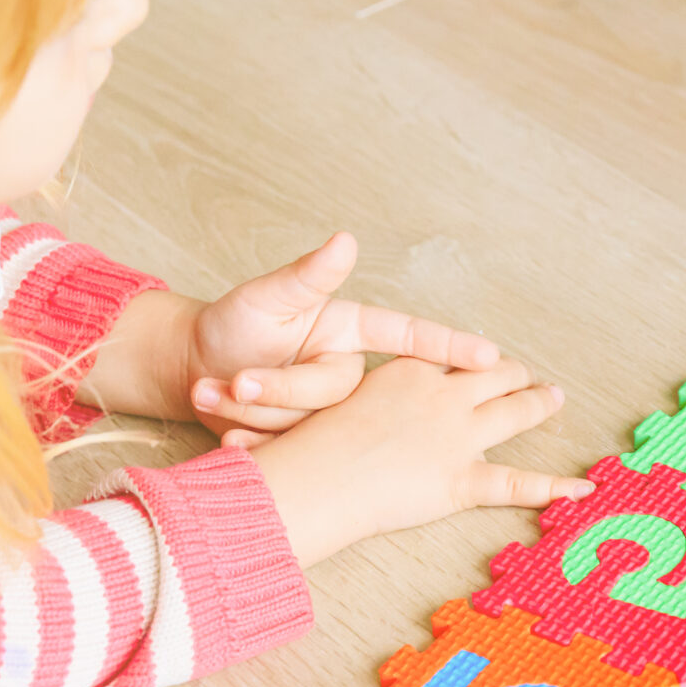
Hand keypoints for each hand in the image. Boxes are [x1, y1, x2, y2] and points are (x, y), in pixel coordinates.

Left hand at [186, 232, 496, 440]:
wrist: (194, 370)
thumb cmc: (234, 324)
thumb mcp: (265, 296)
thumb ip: (306, 275)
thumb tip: (344, 240)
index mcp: (351, 332)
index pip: (411, 337)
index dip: (452, 347)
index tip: (490, 357)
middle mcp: (348, 373)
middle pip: (338, 392)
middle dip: (280, 387)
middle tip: (235, 380)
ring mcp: (330, 411)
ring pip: (310, 421)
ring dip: (253, 408)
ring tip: (210, 390)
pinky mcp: (310, 441)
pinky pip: (292, 446)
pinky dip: (252, 440)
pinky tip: (227, 436)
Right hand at [246, 356, 590, 565]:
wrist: (311, 476)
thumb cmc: (300, 441)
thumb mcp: (315, 398)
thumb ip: (333, 398)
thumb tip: (307, 399)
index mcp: (409, 370)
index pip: (449, 358)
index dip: (470, 360)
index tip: (484, 358)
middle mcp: (442, 395)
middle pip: (491, 376)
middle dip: (513, 374)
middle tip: (530, 375)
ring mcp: (457, 436)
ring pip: (514, 412)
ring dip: (538, 403)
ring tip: (555, 398)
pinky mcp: (463, 479)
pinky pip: (517, 483)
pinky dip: (554, 488)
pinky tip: (584, 490)